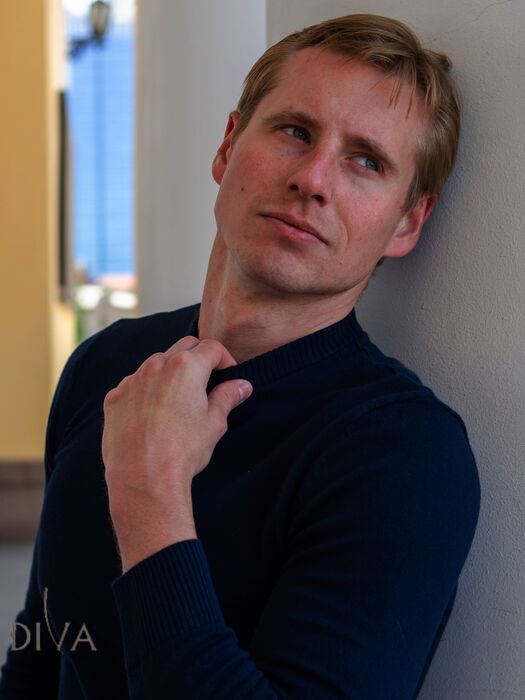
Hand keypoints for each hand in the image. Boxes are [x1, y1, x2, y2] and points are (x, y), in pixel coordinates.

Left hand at [101, 335, 252, 570]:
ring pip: (156, 364)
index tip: (228, 374)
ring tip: (178, 400)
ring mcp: (132, 380)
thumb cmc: (183, 451)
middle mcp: (156, 365)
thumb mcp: (214, 423)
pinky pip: (134, 384)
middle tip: (207, 381)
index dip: (225, 359)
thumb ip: (228, 397)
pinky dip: (146, 391)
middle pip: (184, 347)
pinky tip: (153, 415)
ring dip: (170, 373)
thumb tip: (242, 385)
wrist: (143, 479)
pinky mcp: (115, 397)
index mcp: (186, 367)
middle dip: (198, 358)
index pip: (212, 347)